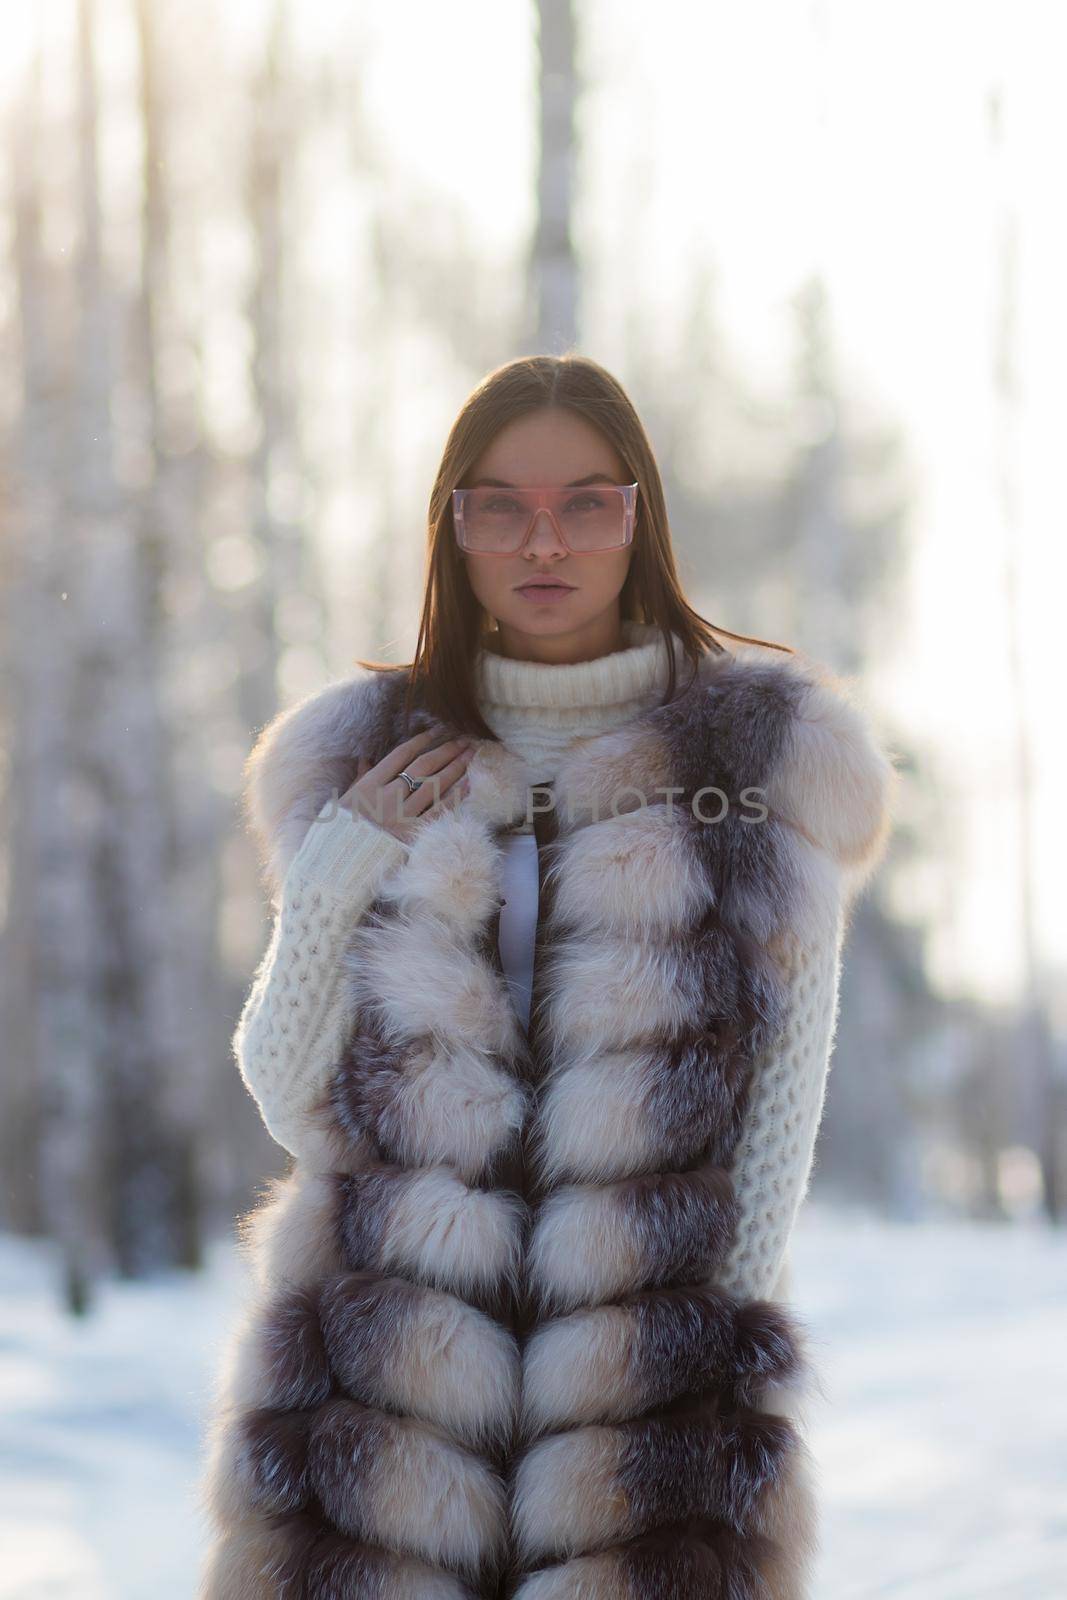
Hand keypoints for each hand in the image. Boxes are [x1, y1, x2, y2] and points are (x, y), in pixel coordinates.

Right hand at [339, 728, 474, 843]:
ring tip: (470, 755)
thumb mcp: (348, 799)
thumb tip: (366, 759)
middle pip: (423, 767)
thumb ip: (361, 777)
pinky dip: (456, 796)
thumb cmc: (345, 828)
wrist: (345, 861)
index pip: (401, 755)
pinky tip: (469, 783)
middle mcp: (387, 797)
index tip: (439, 731)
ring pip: (435, 785)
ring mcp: (401, 816)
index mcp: (370, 784)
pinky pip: (440, 811)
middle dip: (446, 750)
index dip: (422, 740)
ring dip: (456, 767)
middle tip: (464, 740)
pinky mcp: (412, 834)